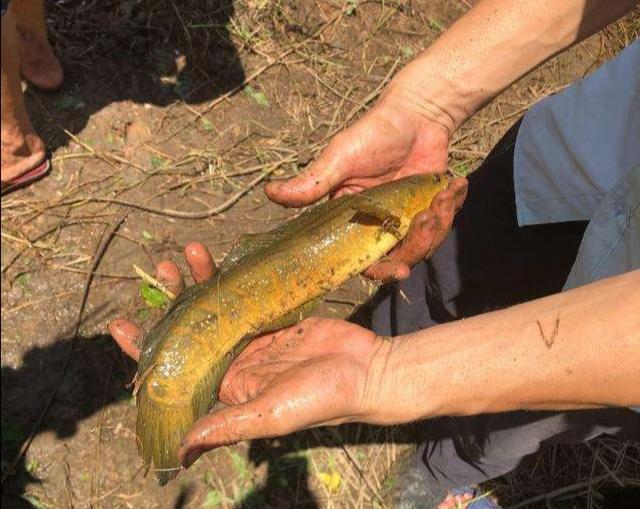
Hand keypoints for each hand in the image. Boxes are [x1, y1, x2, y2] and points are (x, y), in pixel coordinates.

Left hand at [109, 243, 386, 469]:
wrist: (367, 372)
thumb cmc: (322, 400)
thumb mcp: (271, 415)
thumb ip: (226, 425)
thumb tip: (178, 449)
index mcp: (227, 388)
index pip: (176, 369)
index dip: (145, 349)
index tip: (121, 325)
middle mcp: (236, 362)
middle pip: (192, 330)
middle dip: (171, 303)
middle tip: (159, 273)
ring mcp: (255, 338)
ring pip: (217, 307)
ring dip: (199, 282)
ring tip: (187, 254)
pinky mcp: (276, 318)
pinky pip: (246, 295)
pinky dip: (231, 278)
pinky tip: (219, 259)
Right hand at [265, 96, 466, 281]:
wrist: (417, 113)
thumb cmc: (374, 133)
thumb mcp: (341, 157)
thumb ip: (312, 181)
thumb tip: (269, 193)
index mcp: (352, 219)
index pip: (362, 258)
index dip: (380, 270)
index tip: (400, 269)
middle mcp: (378, 224)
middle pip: (399, 256)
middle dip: (418, 244)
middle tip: (427, 218)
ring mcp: (406, 217)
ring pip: (425, 243)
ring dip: (438, 224)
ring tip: (441, 195)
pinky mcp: (430, 206)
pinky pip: (444, 223)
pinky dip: (451, 208)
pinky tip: (453, 186)